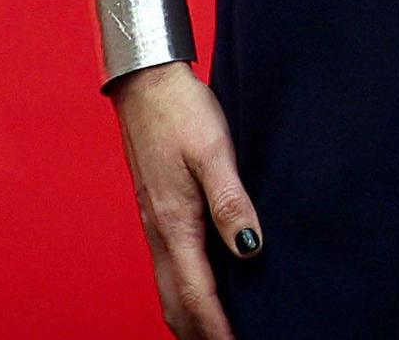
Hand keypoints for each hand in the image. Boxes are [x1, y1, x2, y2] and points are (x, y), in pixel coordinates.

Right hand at [109, 61, 262, 336]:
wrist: (147, 83)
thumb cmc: (181, 112)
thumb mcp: (214, 152)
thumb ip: (231, 202)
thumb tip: (250, 247)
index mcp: (175, 223)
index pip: (196, 293)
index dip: (218, 327)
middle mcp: (160, 231)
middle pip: (175, 302)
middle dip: (199, 332)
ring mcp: (155, 223)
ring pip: (168, 288)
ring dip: (190, 316)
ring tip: (216, 331)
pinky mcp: (157, 212)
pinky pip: (168, 268)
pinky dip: (183, 292)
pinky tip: (202, 288)